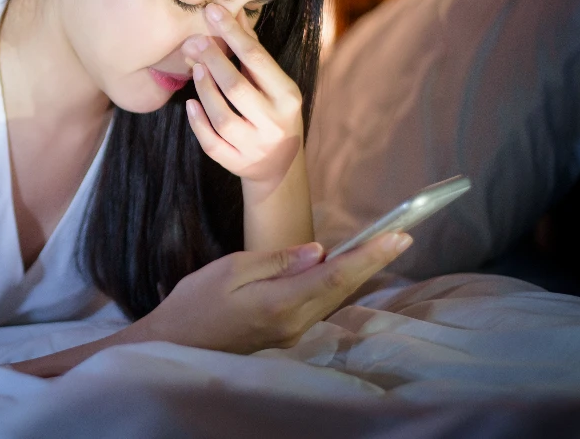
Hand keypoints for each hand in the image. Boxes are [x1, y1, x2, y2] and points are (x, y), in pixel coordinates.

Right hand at [140, 231, 411, 353]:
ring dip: (357, 273)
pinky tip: (342, 270)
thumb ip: (275, 261)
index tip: (398, 236)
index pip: (335, 276)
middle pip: (342, 289)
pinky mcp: (284, 334)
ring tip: (381, 247)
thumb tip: (317, 252)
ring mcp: (290, 332)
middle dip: (374, 261)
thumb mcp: (230, 269)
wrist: (176, 343)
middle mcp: (293, 322)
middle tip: (403, 235)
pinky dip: (335, 285)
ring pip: (333, 298)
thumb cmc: (195, 302)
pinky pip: (318, 305)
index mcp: (280, 303)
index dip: (370, 255)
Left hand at [182, 3, 303, 184]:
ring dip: (204, 89)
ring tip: (195, 68)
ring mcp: (255, 146)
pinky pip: (211, 143)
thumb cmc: (274, 113)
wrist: (280, 166)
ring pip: (222, 117)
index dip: (233, 33)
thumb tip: (233, 15)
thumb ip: (253, 54)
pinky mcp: (236, 163)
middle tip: (195, 41)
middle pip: (236, 88)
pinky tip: (190, 104)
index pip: (257, 60)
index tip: (212, 10)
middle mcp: (274, 123)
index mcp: (288, 97)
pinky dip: (198, 123)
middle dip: (213, 61)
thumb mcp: (274, 85)